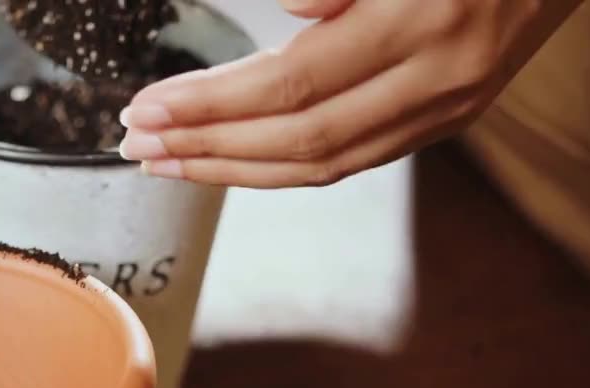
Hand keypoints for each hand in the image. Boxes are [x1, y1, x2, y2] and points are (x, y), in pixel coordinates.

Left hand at [118, 0, 583, 187]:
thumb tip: (285, 7)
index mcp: (421, 19)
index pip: (290, 85)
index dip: (210, 104)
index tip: (147, 107)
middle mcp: (440, 77)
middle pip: (298, 139)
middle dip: (207, 146)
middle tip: (138, 142)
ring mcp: (449, 107)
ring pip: (324, 165)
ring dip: (234, 169)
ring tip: (169, 162)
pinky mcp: (450, 120)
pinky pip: (353, 161)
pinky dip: (283, 168)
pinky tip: (234, 161)